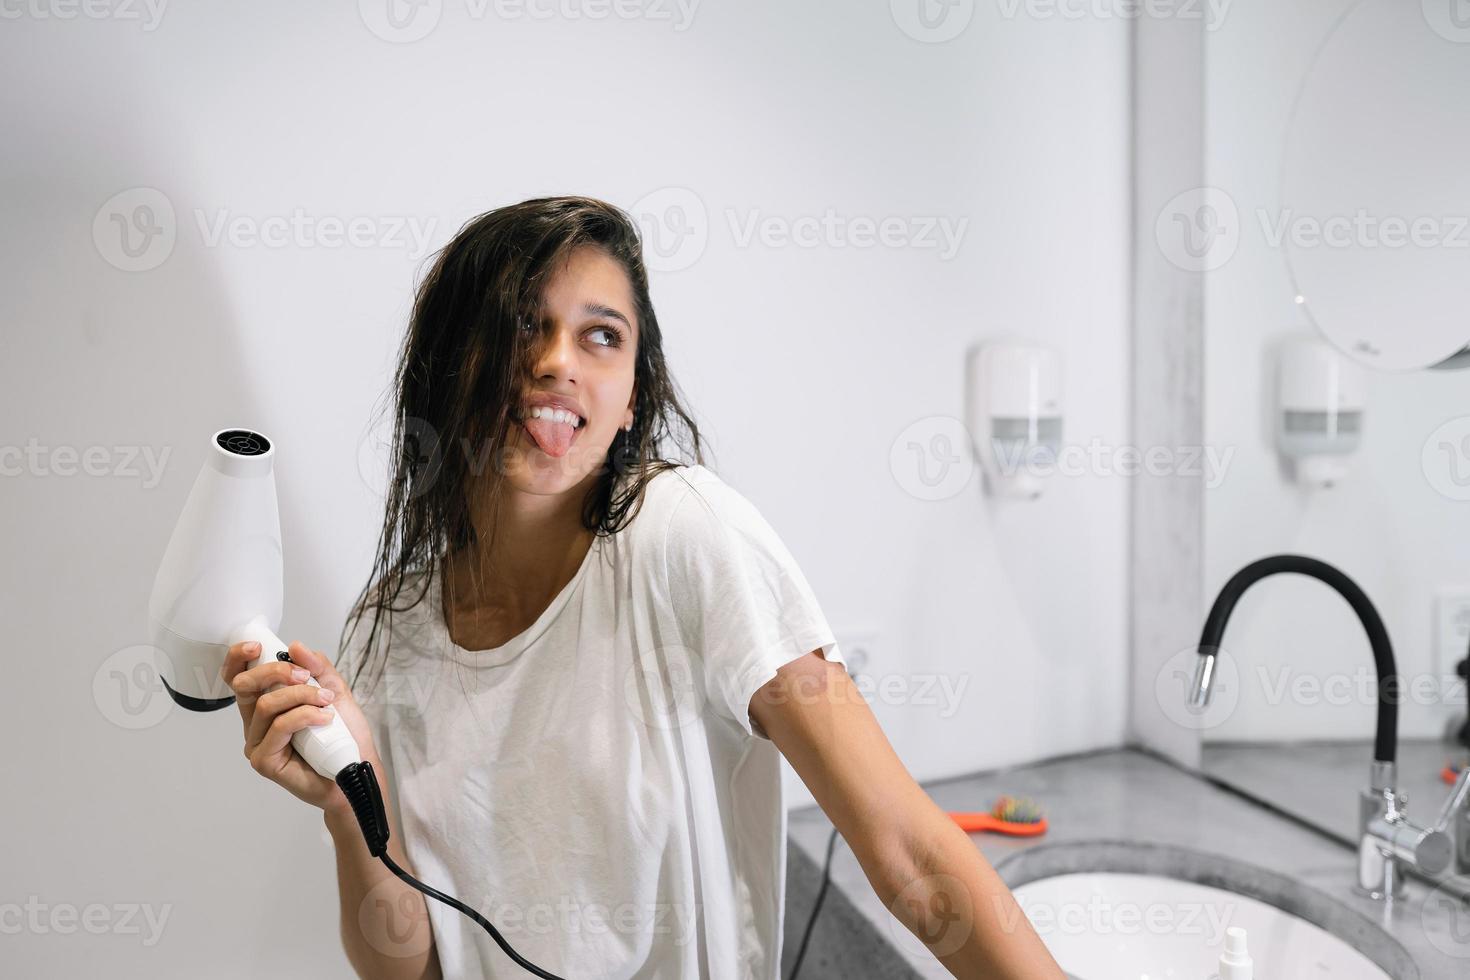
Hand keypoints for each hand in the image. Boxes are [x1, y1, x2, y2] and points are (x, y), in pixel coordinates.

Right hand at [221, 640, 377, 816]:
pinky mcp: (264, 761)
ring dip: (301, 696)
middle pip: (245, 686)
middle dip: (276, 671)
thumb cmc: (343, 735)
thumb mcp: (334, 691)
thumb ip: (317, 668)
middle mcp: (255, 724)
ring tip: (326, 703)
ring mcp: (257, 743)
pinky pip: (279, 727)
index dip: (238, 658)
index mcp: (265, 704)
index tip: (257, 646)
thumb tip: (296, 646)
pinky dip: (305, 716)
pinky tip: (325, 719)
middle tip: (306, 676)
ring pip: (266, 705)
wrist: (356, 768)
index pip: (240, 677)